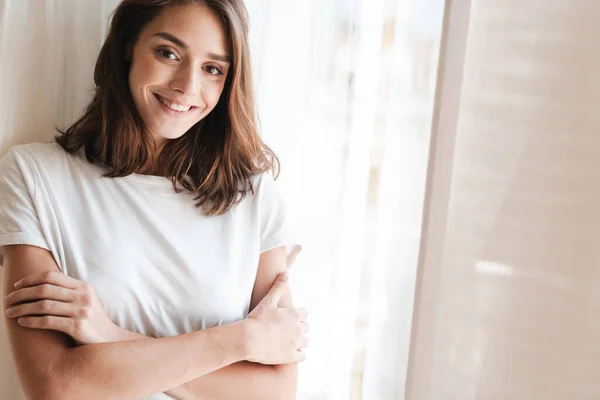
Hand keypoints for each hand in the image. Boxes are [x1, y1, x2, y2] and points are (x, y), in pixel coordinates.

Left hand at [4, 270, 120, 344]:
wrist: (109, 339)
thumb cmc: (92, 320)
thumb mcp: (86, 300)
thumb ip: (69, 291)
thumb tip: (41, 284)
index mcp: (84, 287)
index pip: (52, 276)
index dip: (31, 279)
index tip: (17, 285)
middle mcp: (83, 296)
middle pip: (44, 289)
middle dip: (21, 294)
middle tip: (8, 300)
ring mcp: (81, 311)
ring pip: (43, 305)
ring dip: (22, 308)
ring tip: (10, 312)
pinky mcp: (77, 327)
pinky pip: (48, 321)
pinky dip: (31, 321)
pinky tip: (22, 322)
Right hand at [246, 272, 308, 364]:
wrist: (248, 339)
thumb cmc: (257, 319)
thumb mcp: (268, 301)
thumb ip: (278, 286)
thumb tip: (285, 273)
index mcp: (294, 315)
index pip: (304, 313)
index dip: (297, 315)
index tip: (289, 318)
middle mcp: (298, 329)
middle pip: (306, 327)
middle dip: (299, 328)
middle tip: (288, 330)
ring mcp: (295, 343)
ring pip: (306, 341)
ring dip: (300, 341)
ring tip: (290, 341)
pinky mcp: (291, 356)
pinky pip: (303, 355)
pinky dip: (299, 354)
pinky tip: (292, 353)